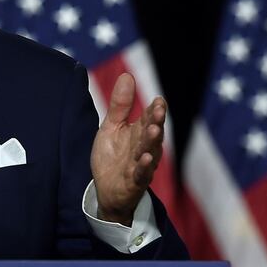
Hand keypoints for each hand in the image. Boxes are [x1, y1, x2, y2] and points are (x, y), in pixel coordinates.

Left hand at [90, 72, 165, 225]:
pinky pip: (141, 174)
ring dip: (152, 141)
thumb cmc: (113, 157)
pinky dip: (143, 167)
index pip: (148, 118)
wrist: (107, 190)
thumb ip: (120, 105)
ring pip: (149, 151)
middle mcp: (144, 147)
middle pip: (152, 132)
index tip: (159, 99)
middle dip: (156, 121)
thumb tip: (127, 75)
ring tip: (155, 129)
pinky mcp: (134, 182)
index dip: (154, 110)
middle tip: (159, 109)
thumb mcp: (111, 127)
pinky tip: (144, 158)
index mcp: (139, 133)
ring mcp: (141, 165)